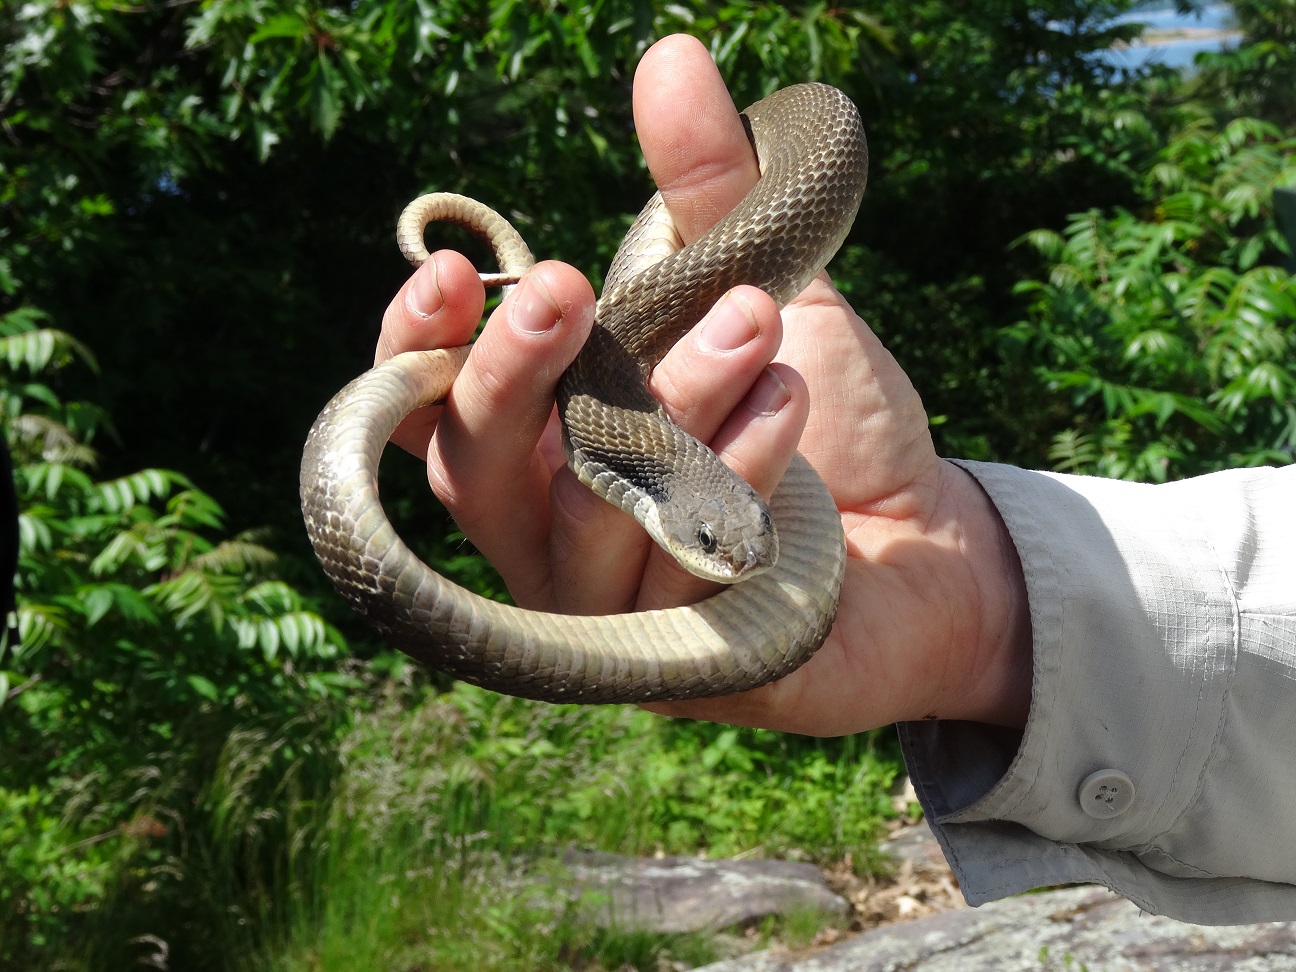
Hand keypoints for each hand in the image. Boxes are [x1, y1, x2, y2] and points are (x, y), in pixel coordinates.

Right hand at [375, 35, 1031, 735]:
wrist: (930, 536)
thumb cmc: (821, 410)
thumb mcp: (760, 286)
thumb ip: (705, 194)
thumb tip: (672, 55)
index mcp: (543, 442)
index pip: (433, 409)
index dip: (417, 348)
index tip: (451, 273)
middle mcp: (549, 532)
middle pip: (476, 473)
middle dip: (520, 372)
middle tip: (574, 289)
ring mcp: (609, 607)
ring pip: (586, 517)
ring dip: (667, 408)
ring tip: (754, 319)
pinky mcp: (678, 662)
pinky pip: (674, 570)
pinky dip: (733, 477)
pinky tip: (791, 410)